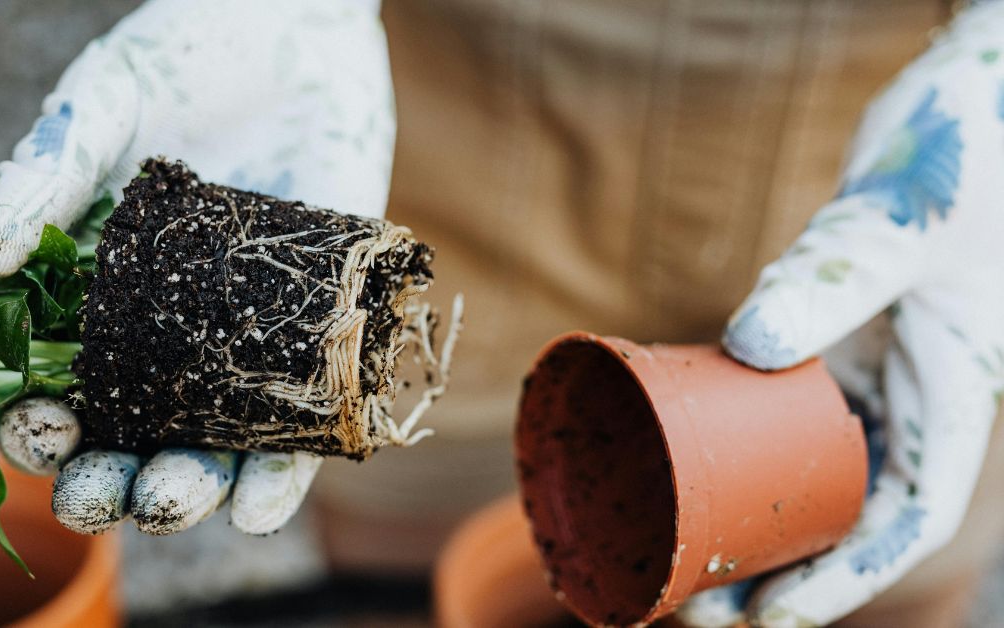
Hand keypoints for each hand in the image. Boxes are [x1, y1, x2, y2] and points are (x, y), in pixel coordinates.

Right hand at [0, 0, 394, 534]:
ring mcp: (242, 341)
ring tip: (176, 498)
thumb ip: (48, 170)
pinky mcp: (318, 335)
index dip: (38, 424)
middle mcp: (169, 335)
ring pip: (211, 449)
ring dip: (190, 493)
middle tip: (104, 491)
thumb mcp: (107, 104)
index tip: (39, 428)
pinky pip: (302, 427)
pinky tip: (262, 504)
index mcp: (98, 295)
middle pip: (130, 439)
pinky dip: (284, 474)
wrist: (302, 30)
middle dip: (110, 482)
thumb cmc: (189, 57)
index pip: (56, 385)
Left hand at [678, 5, 1003, 625]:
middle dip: (775, 567)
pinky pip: (777, 408)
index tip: (770, 618)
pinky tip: (675, 469)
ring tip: (668, 556)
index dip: (841, 579)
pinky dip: (733, 447)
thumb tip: (746, 343)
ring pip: (805, 467)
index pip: (901, 516)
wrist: (960, 107)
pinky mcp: (823, 333)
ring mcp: (862, 365)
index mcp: (947, 396)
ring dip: (745, 518)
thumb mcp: (899, 225)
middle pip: (841, 509)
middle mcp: (904, 395)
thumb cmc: (958, 159)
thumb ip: (834, 276)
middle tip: (688, 603)